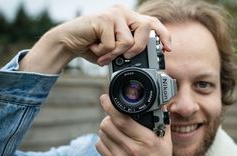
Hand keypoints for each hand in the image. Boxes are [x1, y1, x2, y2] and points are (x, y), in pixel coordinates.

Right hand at [19, 5, 171, 73]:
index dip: (163, 35)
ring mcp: (114, 14)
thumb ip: (129, 50)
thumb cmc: (93, 46)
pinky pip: (113, 44)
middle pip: (146, 29)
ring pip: (128, 41)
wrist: (68, 42)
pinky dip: (103, 53)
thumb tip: (146, 62)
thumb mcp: (116, 50)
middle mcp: (123, 12)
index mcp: (129, 18)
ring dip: (115, 54)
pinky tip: (94, 47)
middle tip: (125, 57)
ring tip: (102, 53)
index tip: (167, 49)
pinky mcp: (103, 19)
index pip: (152, 22)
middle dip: (138, 48)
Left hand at [96, 94, 172, 155]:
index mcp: (145, 140)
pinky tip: (112, 140)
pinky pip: (100, 145)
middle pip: (106, 124)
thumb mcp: (166, 143)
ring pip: (101, 134)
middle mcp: (130, 148)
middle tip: (115, 116)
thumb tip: (162, 105)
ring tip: (115, 128)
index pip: (121, 119)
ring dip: (106, 127)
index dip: (110, 106)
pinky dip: (103, 139)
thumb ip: (163, 123)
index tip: (105, 98)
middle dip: (109, 116)